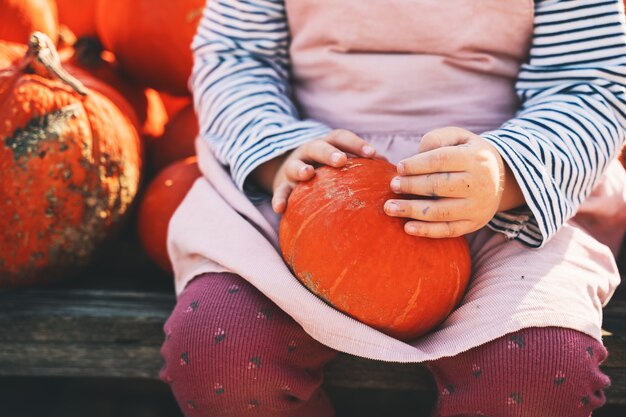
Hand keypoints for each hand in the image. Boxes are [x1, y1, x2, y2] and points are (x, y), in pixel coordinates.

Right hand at [255, 129, 377, 212]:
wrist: (289, 170)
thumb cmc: (326, 169)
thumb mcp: (340, 162)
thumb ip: (362, 166)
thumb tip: (395, 174)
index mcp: (327, 144)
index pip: (342, 138)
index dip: (356, 144)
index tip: (372, 153)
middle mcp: (309, 152)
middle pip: (318, 147)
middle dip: (329, 152)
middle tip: (341, 160)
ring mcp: (293, 167)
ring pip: (295, 165)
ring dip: (301, 169)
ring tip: (307, 174)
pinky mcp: (281, 184)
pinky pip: (279, 192)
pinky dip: (279, 199)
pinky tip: (280, 209)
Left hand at [383, 127, 523, 237]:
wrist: (501, 178)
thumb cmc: (467, 153)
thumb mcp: (458, 137)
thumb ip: (436, 139)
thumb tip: (415, 156)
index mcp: (475, 158)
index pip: (441, 160)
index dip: (417, 164)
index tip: (399, 168)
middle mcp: (479, 183)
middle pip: (439, 186)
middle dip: (411, 186)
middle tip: (392, 185)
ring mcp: (477, 206)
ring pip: (440, 210)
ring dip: (412, 210)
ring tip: (389, 207)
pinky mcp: (474, 223)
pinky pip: (448, 230)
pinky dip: (427, 231)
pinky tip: (407, 227)